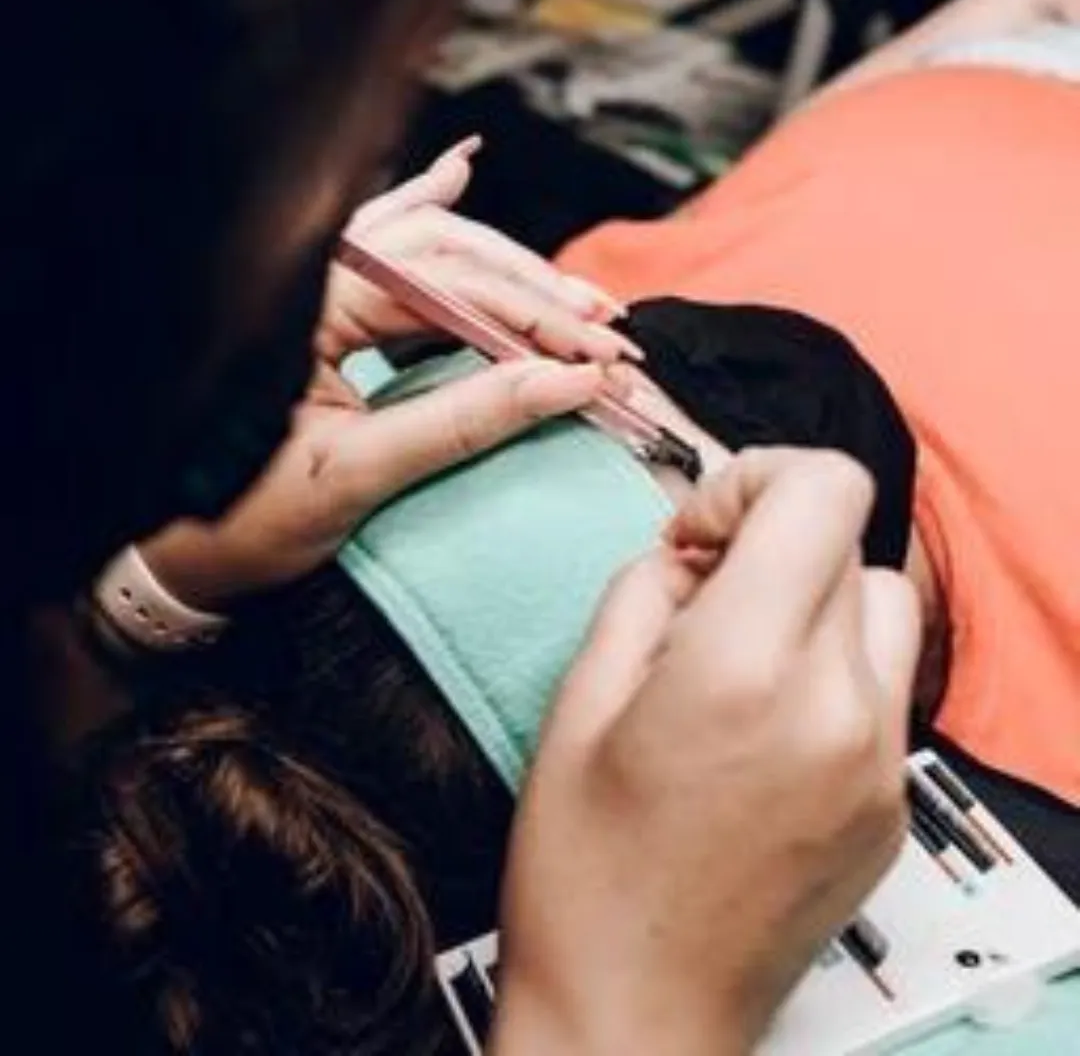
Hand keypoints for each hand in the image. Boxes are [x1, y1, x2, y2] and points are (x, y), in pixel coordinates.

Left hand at [138, 141, 633, 606]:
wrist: (182, 555)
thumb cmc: (244, 519)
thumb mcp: (357, 474)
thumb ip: (461, 423)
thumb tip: (565, 385)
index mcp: (304, 304)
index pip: (445, 286)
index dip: (532, 320)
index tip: (598, 358)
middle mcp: (310, 278)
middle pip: (446, 252)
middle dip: (533, 292)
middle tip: (606, 331)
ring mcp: (315, 290)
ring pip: (429, 250)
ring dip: (506, 269)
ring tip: (574, 297)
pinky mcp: (323, 314)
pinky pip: (389, 255)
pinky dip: (433, 223)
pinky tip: (458, 179)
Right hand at [493, 449, 920, 1055]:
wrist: (636, 1013)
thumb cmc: (583, 868)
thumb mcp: (578, 702)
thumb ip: (642, 592)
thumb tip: (692, 554)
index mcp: (748, 667)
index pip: (826, 489)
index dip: (755, 480)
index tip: (696, 537)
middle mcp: (839, 706)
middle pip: (849, 544)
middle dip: (769, 544)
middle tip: (696, 600)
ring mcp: (881, 762)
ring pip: (880, 609)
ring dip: (812, 602)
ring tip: (736, 657)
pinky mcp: (892, 805)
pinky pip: (881, 687)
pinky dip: (830, 670)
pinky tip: (762, 726)